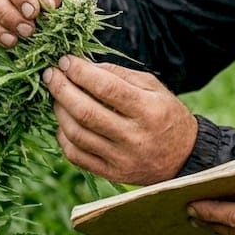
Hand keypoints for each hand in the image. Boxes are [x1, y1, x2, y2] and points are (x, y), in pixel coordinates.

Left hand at [42, 56, 197, 184]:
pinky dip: (64, 136)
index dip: (80, 72)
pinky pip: (76, 156)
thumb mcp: (154, 88)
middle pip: (86, 112)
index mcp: (148, 110)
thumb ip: (120, 75)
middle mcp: (134, 137)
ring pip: (77, 134)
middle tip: (50, 74)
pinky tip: (64, 122)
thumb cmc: (167, 115)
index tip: (65, 60)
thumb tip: (84, 66)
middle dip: (61, 89)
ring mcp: (121, 159)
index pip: (106, 88)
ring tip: (56, 96)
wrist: (184, 157)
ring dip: (59, 111)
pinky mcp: (111, 174)